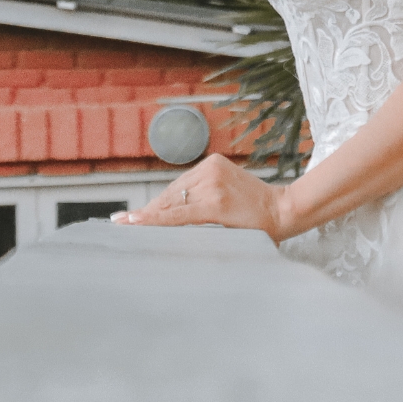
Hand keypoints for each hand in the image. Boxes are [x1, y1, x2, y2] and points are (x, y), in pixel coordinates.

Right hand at [113, 153, 284, 241]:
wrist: (281, 208)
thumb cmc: (257, 232)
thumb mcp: (226, 240)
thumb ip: (196, 233)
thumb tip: (166, 229)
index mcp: (215, 205)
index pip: (173, 215)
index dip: (147, 220)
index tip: (125, 222)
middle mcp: (212, 183)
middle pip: (170, 200)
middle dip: (148, 212)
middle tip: (121, 221)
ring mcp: (213, 169)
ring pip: (176, 189)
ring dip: (161, 203)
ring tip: (139, 217)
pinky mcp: (214, 161)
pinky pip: (187, 180)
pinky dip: (177, 192)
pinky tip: (164, 203)